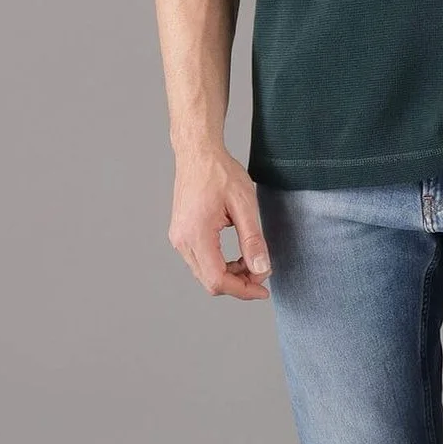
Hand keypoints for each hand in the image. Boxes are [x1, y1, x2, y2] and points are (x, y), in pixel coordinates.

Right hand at [169, 145, 270, 298]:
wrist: (198, 154)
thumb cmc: (220, 173)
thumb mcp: (244, 205)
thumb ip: (253, 240)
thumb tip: (261, 270)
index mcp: (196, 234)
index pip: (217, 280)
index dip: (242, 290)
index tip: (264, 289)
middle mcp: (182, 240)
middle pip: (209, 282)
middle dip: (238, 284)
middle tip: (262, 272)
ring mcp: (178, 238)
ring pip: (205, 274)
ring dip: (230, 275)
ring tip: (252, 260)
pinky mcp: (181, 234)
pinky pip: (200, 261)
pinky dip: (220, 265)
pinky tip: (238, 255)